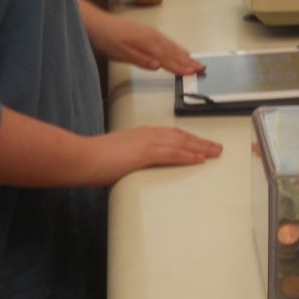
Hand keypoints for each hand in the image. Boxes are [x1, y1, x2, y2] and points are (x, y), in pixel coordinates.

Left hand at [90, 10, 203, 75]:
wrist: (96, 22)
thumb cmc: (107, 38)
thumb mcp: (120, 53)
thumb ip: (141, 60)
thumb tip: (159, 66)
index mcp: (147, 43)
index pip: (167, 58)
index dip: (181, 67)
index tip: (194, 73)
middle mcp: (152, 36)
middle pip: (173, 51)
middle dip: (188, 61)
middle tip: (202, 68)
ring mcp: (150, 33)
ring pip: (171, 45)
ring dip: (184, 54)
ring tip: (195, 61)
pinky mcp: (147, 32)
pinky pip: (166, 41)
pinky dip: (176, 47)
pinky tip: (178, 49)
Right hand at [97, 126, 221, 182]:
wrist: (82, 157)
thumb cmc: (93, 158)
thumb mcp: (116, 154)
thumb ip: (129, 157)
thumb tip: (134, 164)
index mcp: (141, 133)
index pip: (171, 134)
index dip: (188, 139)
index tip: (201, 144)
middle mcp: (147, 134)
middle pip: (180, 136)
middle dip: (200, 142)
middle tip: (216, 148)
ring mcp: (146, 142)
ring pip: (180, 143)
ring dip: (200, 148)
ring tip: (214, 153)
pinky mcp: (144, 153)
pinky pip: (172, 153)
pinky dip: (187, 155)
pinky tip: (199, 159)